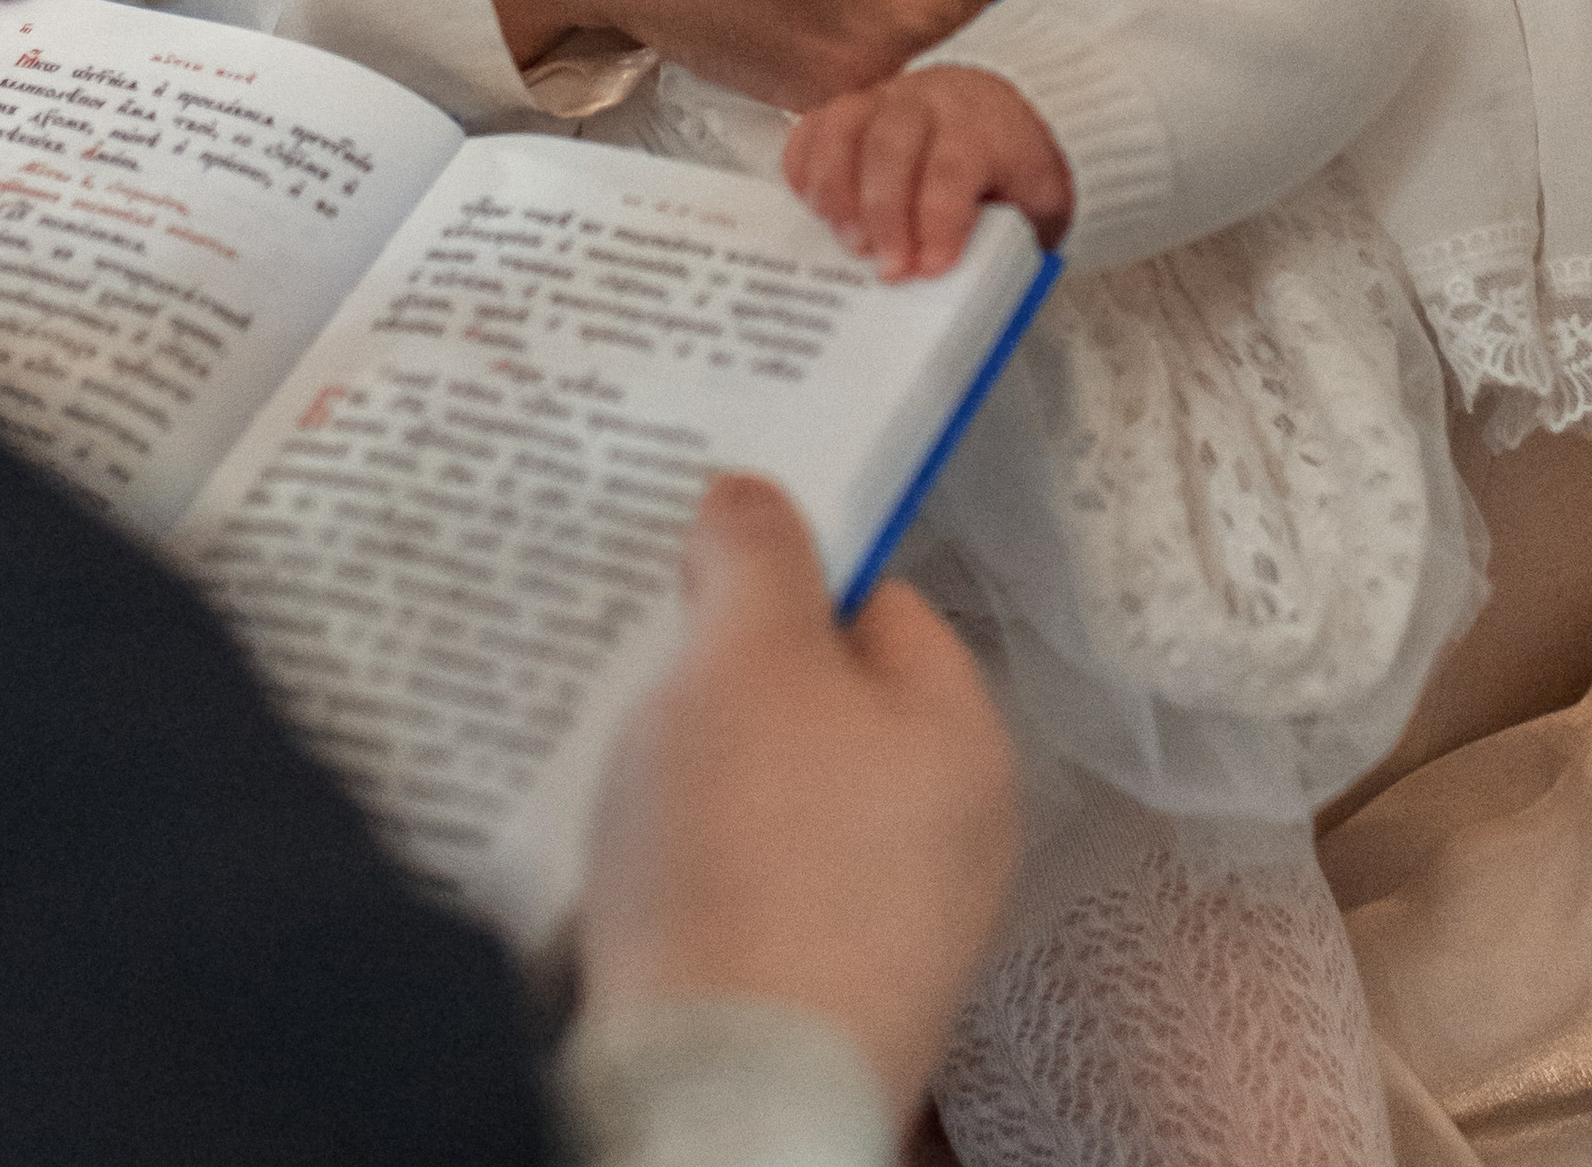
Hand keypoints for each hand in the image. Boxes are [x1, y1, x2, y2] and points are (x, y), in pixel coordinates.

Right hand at [580, 474, 1017, 1120]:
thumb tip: (754, 496)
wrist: (720, 1094)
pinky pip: (752, 894)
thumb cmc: (749, 860)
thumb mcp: (746, 654)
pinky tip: (636, 870)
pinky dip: (695, 874)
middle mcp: (954, 839)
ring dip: (702, 780)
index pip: (877, 603)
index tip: (691, 572)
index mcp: (967, 738)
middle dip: (729, 679)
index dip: (779, 574)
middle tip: (646, 666)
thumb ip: (755, 554)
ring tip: (624, 772)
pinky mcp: (820, 1002)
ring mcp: (893, 933)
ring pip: (779, 803)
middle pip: (825, 706)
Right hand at [787, 65, 1073, 280]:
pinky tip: (818, 211)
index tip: (930, 267)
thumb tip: (976, 291)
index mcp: (985, 126)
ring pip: (845, 126)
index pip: (953, 165)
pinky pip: (814, 127)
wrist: (993, 108)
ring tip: (848, 241)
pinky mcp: (850, 107)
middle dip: (884, 214)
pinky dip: (806, 170)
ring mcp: (884, 98)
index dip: (938, 218)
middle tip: (886, 269)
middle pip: (893, 145)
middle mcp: (931, 102)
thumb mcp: (1036, 203)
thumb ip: (1012, 238)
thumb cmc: (1010, 167)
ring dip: (838, 191)